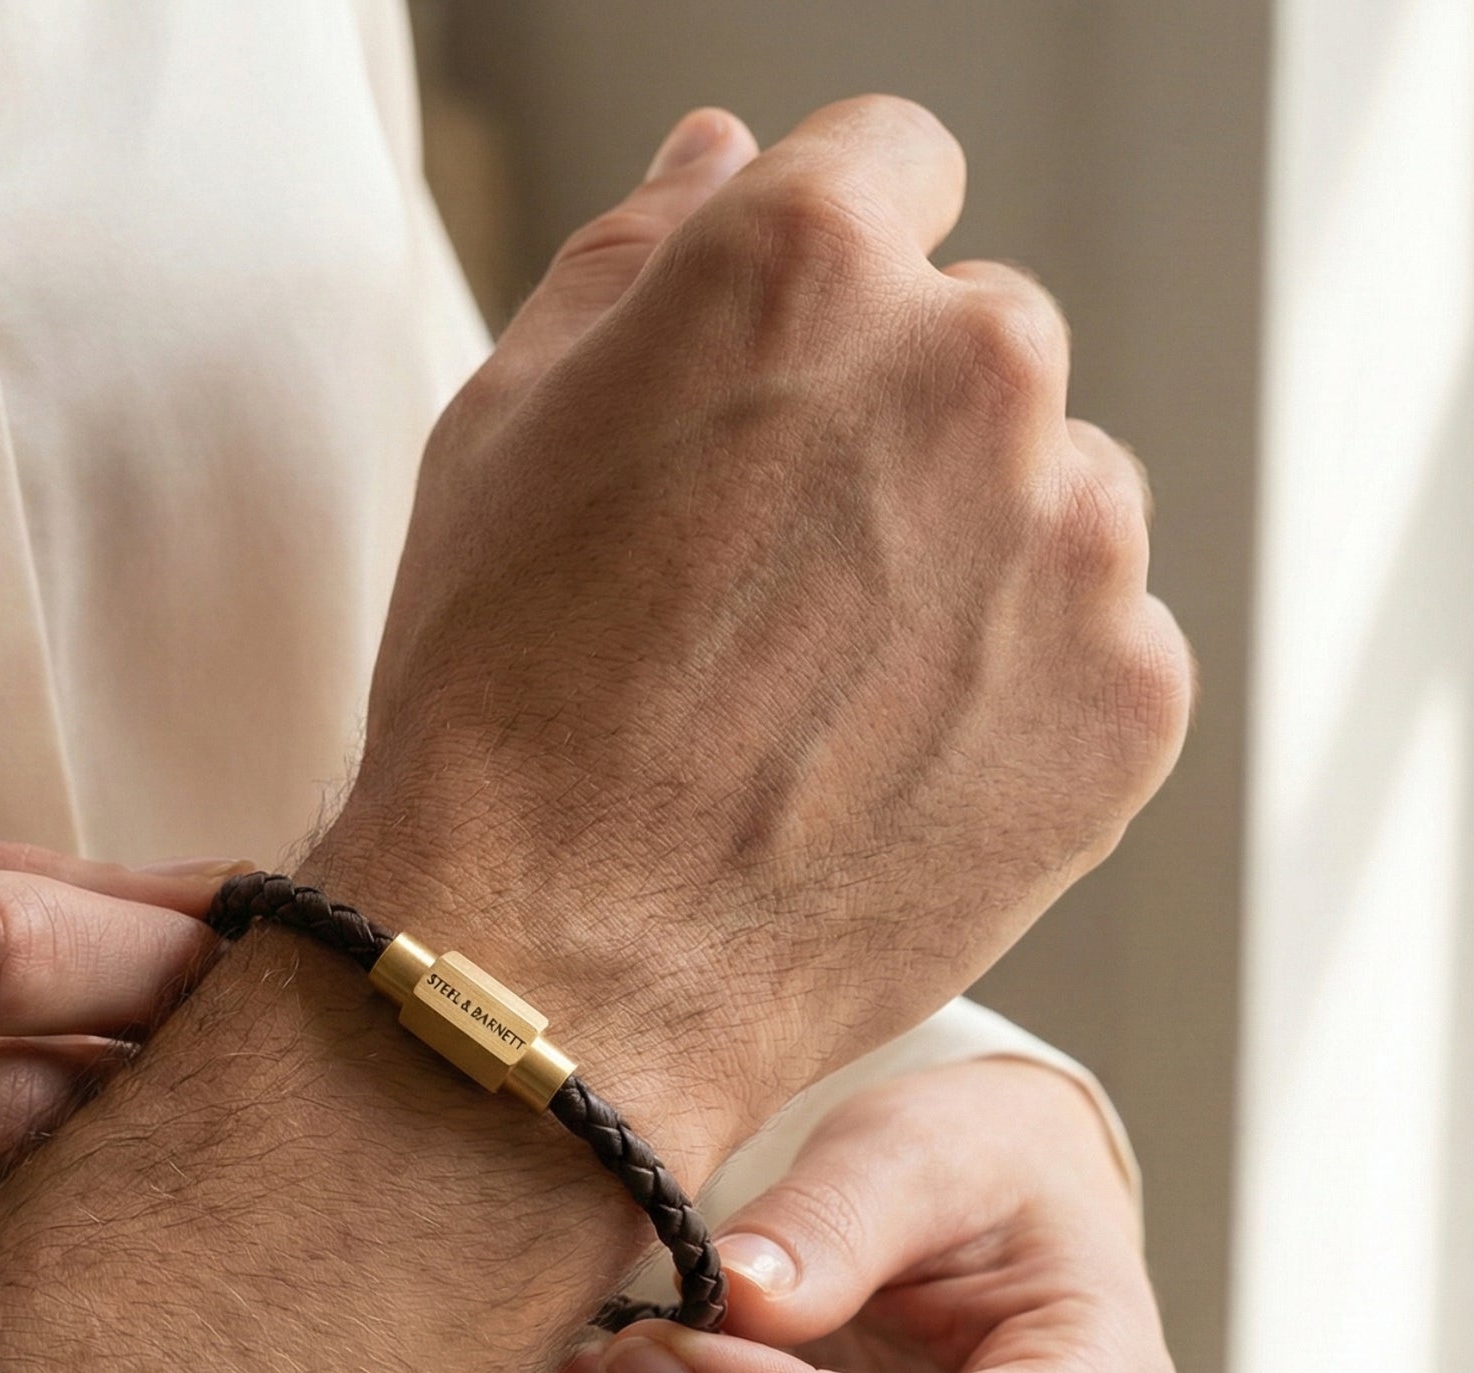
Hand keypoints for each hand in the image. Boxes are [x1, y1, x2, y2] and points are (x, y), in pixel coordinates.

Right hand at [321, 99, 1192, 1165]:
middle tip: (777, 584)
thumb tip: (724, 153)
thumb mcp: (501, 432)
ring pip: (1051, 495)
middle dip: (896, 430)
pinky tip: (890, 769)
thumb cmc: (497, 703)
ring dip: (969, 561)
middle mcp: (977, 366)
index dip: (824, 279)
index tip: (786, 380)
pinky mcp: (1131, 697)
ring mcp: (1075, 539)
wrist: (555, 963)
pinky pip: (1096, 643)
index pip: (891, 166)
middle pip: (983, 340)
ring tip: (830, 699)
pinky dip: (1017, 692)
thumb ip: (633, 259)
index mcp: (809, 261)